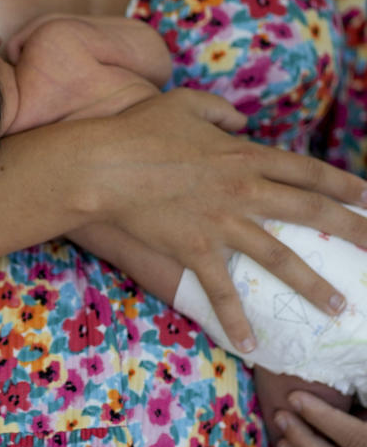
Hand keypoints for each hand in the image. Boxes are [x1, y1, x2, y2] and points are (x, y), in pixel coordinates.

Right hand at [91, 88, 366, 351]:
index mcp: (246, 156)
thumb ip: (220, 110)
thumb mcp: (184, 103)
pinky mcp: (195, 250)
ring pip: (281, 258)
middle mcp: (245, 191)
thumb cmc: (138, 130)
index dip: (345, 185)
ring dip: (313, 284)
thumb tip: (242, 119)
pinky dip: (235, 318)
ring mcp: (222, 224)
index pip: (309, 172)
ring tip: (339, 307)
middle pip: (312, 214)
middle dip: (354, 231)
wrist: (104, 166)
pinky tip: (250, 343)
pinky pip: (221, 290)